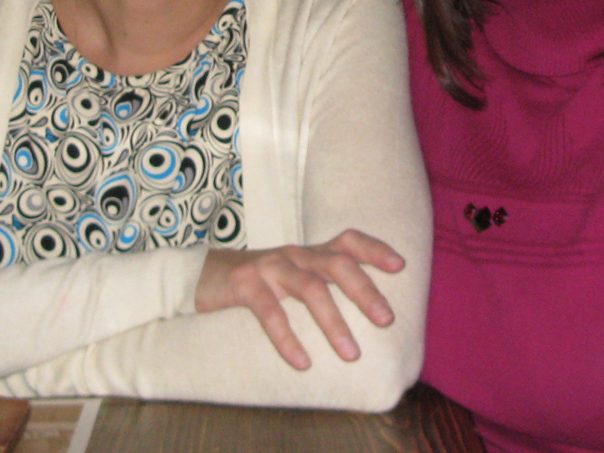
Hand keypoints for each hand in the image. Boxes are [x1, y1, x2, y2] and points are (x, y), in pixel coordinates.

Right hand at [194, 229, 403, 369]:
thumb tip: (366, 318)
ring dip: (333, 322)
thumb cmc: (261, 284)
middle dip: (364, 291)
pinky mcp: (245, 284)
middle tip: (387, 320)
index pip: (348, 241)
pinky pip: (270, 311)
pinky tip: (302, 362)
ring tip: (352, 354)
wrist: (203, 276)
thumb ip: (323, 287)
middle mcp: (295, 255)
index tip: (400, 265)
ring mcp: (270, 266)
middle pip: (337, 264)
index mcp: (310, 253)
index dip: (375, 249)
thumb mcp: (294, 278)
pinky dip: (288, 338)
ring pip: (310, 288)